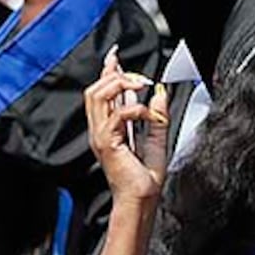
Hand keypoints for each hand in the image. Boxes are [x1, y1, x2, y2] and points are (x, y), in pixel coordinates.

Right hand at [84, 46, 166, 204]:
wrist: (142, 199)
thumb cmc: (145, 178)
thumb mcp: (157, 138)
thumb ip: (157, 115)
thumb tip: (160, 93)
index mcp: (109, 127)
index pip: (103, 91)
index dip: (108, 70)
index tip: (116, 55)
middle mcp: (100, 130)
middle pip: (95, 89)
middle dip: (116, 74)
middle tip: (139, 77)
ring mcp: (101, 135)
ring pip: (97, 95)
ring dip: (120, 84)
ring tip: (140, 87)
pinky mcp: (107, 142)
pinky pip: (116, 114)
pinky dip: (135, 109)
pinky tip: (147, 114)